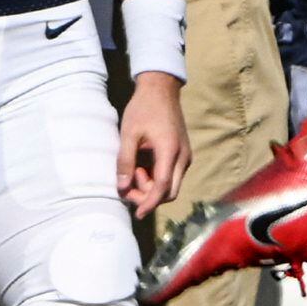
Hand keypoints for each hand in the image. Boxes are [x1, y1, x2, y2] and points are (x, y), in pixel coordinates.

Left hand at [117, 72, 189, 218]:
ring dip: (151, 187)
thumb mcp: (128, 134)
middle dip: (149, 196)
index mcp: (170, 151)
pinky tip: (142, 167)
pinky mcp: (182, 154)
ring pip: (172, 185)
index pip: (162, 187)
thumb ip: (125, 161)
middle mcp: (183, 157)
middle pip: (170, 191)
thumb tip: (121, 187)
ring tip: (134, 171)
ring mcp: (185, 156)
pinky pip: (172, 175)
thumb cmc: (143, 110)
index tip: (137, 214)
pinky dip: (156, 179)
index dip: (149, 203)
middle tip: (127, 186)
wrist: (161, 91)